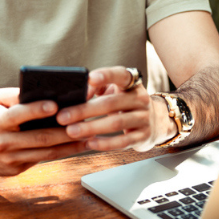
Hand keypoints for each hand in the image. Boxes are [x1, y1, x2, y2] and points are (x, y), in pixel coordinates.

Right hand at [0, 87, 88, 176]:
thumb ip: (14, 95)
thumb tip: (40, 91)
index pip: (19, 115)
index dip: (37, 110)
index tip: (56, 105)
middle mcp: (3, 142)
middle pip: (39, 138)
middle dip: (65, 131)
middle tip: (86, 123)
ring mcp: (10, 159)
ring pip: (45, 154)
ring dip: (70, 146)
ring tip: (90, 137)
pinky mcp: (16, 170)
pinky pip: (42, 161)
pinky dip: (61, 154)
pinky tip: (77, 146)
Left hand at [56, 67, 174, 151]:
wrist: (156, 121)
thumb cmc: (125, 103)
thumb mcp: (116, 90)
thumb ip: (98, 88)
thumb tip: (80, 93)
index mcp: (132, 83)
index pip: (121, 75)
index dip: (106, 75)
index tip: (89, 79)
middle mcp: (140, 99)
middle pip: (111, 103)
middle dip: (84, 110)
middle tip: (62, 116)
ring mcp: (144, 118)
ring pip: (116, 123)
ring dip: (91, 128)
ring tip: (71, 131)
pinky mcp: (143, 136)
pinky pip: (122, 141)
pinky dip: (105, 143)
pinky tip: (89, 143)